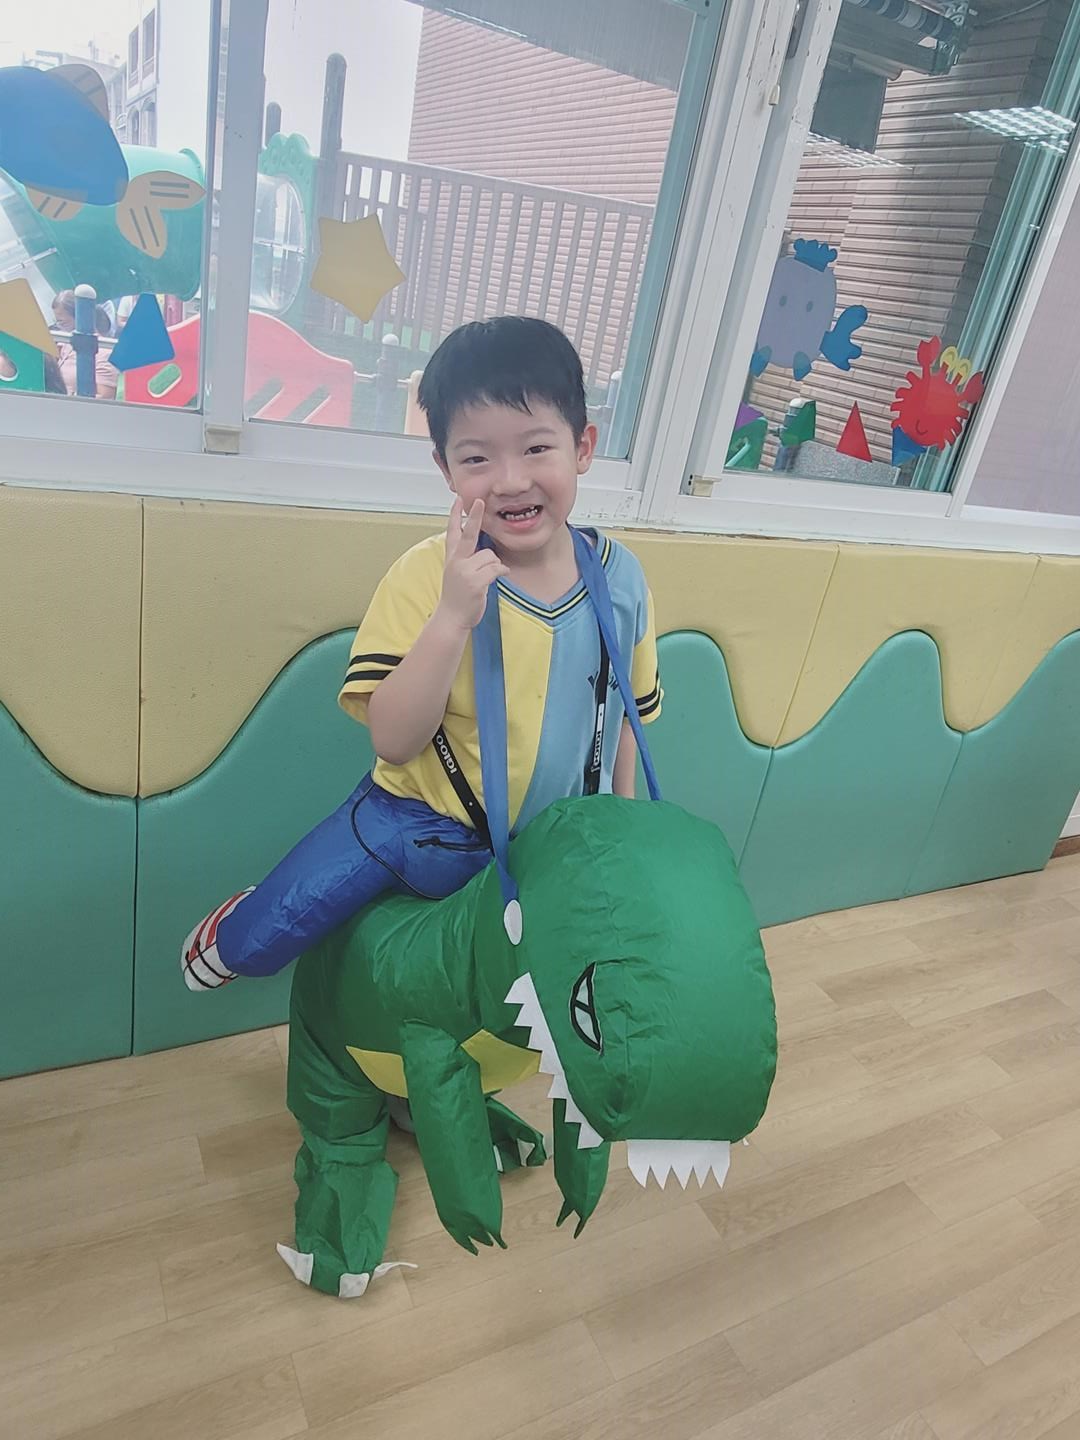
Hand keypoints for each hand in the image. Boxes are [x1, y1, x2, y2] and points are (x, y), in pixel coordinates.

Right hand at [437, 498, 507, 630]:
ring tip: (486, 578)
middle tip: (479, 501)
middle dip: (474, 517)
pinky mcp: (475, 582)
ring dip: (494, 565)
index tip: (459, 500)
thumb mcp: (456, 574)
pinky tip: (501, 575)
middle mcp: (456, 561)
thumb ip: (467, 560)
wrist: (451, 618)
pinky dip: (501, 571)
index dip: (456, 515)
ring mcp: (465, 571)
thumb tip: (487, 551)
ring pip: (490, 555)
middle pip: (468, 534)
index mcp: (451, 558)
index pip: (452, 532)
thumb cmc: (457, 597)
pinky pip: (496, 568)